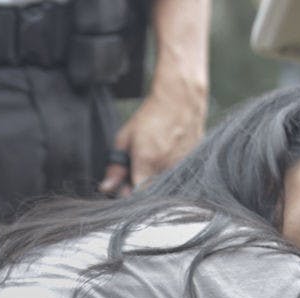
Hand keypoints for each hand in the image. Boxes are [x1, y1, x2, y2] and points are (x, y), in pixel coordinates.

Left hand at [99, 77, 206, 196]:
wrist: (180, 100)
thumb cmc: (150, 116)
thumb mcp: (125, 139)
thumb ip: (116, 168)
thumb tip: (106, 188)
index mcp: (147, 162)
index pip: (136, 196)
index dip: (129, 195)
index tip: (124, 188)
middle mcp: (166, 168)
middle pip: (151, 192)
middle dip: (141, 185)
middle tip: (137, 167)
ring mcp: (182, 167)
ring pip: (165, 185)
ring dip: (156, 178)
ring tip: (155, 155)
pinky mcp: (193, 164)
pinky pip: (178, 176)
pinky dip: (170, 170)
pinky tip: (167, 154)